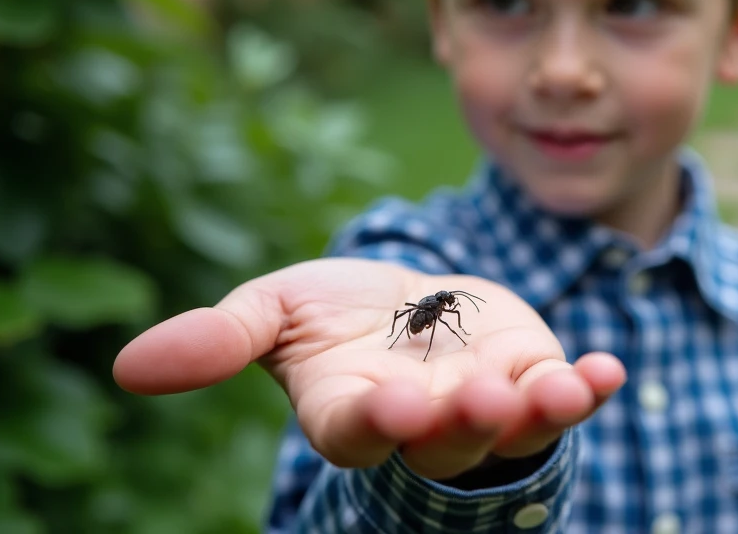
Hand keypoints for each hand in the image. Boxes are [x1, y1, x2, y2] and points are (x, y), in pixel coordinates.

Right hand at [113, 258, 625, 479]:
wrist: (405, 299)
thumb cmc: (332, 314)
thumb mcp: (272, 311)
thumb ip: (216, 339)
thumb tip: (129, 366)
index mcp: (351, 410)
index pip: (359, 432)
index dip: (373, 422)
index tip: (385, 405)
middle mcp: (422, 419)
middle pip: (443, 438)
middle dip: (461, 422)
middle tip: (477, 400)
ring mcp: (483, 402)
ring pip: (512, 427)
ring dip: (533, 412)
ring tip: (555, 390)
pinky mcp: (531, 373)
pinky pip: (563, 395)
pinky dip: (586, 389)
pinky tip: (608, 372)